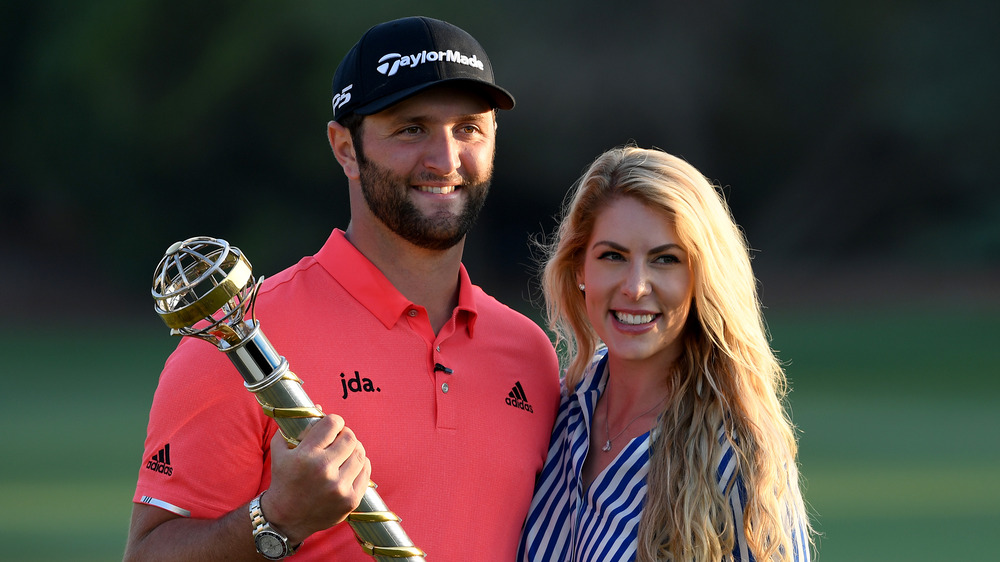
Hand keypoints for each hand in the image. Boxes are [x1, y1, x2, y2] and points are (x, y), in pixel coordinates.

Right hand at [262, 412, 371, 543]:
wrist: (285, 519)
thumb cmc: (283, 480)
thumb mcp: (280, 450)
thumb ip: (296, 426)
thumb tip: (320, 406)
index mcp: (306, 455)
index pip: (333, 423)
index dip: (334, 421)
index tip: (331, 426)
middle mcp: (323, 470)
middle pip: (350, 437)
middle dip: (345, 435)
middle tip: (339, 440)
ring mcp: (338, 487)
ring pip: (361, 453)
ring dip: (353, 450)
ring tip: (344, 453)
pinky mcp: (350, 500)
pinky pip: (366, 472)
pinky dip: (360, 465)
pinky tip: (350, 466)